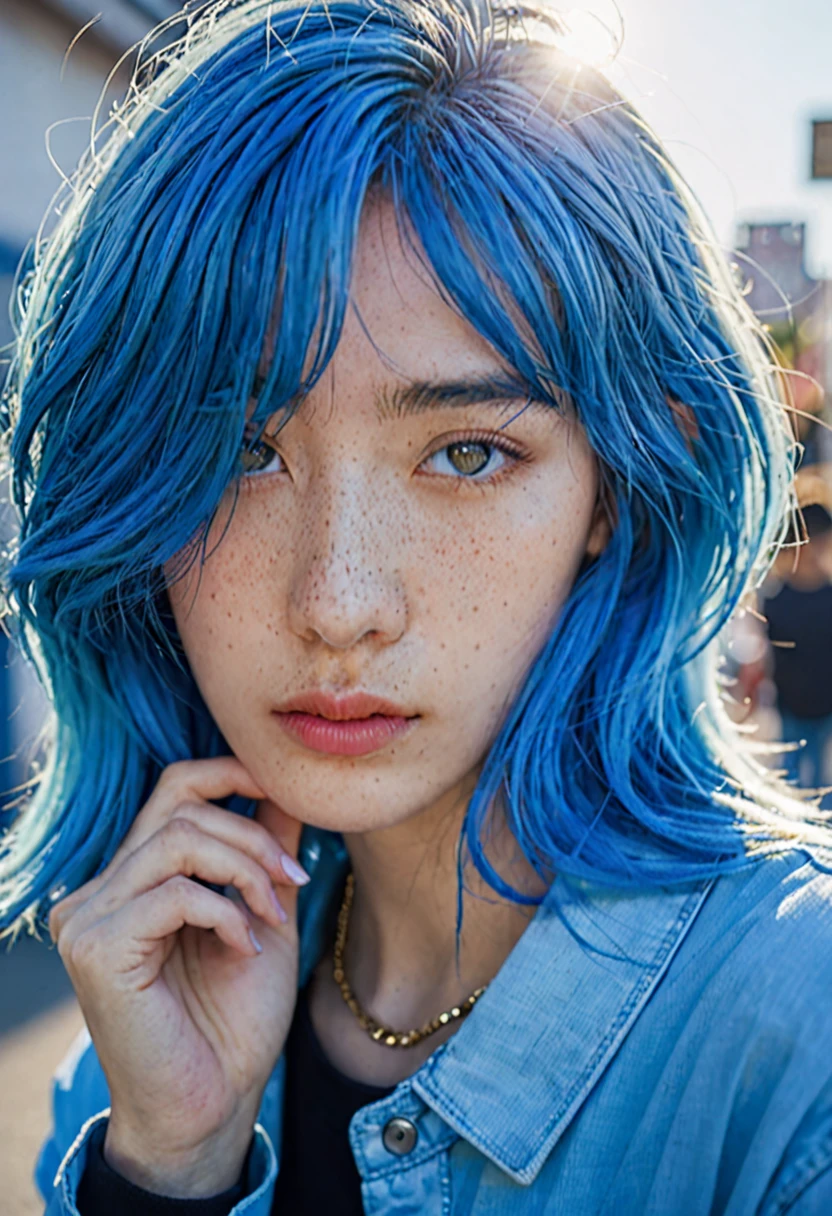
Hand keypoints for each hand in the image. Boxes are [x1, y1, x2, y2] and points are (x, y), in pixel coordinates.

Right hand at [49, 757, 305, 1196]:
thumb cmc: (235, 1018)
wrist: (213, 1103)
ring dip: (245, 869)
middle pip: (180, 804)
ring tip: (272, 915)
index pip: (174, 786)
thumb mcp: (263, 911)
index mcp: (134, 876)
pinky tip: (245, 947)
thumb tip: (285, 782)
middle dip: (252, 835)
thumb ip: (265, 848)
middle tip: (294, 876)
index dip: (231, 774)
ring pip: (180, 840)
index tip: (285, 793)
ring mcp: (89, 915)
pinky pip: (175, 893)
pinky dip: (226, 912)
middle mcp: (101, 888)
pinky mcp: (95, 946)